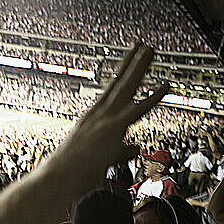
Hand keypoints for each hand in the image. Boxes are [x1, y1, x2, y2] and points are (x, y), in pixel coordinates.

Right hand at [57, 43, 168, 189]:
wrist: (58, 178)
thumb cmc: (71, 174)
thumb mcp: (98, 159)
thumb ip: (122, 151)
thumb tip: (136, 147)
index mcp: (91, 120)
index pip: (109, 92)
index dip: (120, 75)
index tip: (128, 61)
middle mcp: (97, 115)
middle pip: (117, 82)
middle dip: (130, 62)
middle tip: (141, 45)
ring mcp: (104, 119)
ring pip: (126, 87)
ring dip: (139, 66)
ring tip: (149, 49)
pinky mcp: (112, 128)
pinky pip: (137, 109)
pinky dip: (153, 98)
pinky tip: (165, 87)